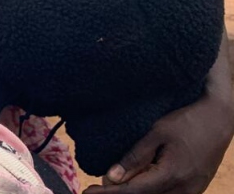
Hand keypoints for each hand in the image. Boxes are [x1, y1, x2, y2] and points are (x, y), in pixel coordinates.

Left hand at [84, 92, 233, 193]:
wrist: (220, 119)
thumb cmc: (187, 121)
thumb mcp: (156, 133)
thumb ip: (135, 157)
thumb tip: (111, 178)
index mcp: (172, 175)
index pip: (132, 192)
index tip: (87, 192)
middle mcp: (184, 189)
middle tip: (97, 186)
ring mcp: (192, 192)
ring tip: (113, 185)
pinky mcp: (195, 189)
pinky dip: (150, 193)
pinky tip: (136, 184)